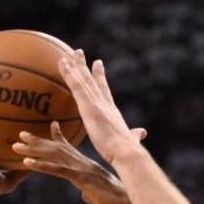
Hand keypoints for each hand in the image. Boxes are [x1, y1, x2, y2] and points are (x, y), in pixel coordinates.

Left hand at [12, 121, 148, 203]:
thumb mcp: (101, 197)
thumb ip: (92, 194)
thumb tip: (86, 196)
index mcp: (90, 166)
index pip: (72, 148)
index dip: (59, 136)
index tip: (51, 125)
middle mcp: (86, 164)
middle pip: (58, 148)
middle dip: (38, 141)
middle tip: (20, 134)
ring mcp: (84, 169)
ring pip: (55, 155)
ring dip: (34, 150)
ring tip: (15, 146)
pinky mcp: (82, 178)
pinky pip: (59, 170)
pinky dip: (41, 165)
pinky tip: (26, 163)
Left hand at [56, 50, 140, 165]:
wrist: (126, 151)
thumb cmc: (127, 151)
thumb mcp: (130, 139)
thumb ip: (134, 135)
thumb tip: (142, 133)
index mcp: (112, 111)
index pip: (104, 89)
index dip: (100, 76)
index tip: (97, 63)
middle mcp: (104, 103)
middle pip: (92, 80)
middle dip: (85, 66)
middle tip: (78, 52)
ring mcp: (96, 103)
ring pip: (83, 80)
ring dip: (74, 65)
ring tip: (66, 54)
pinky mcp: (89, 107)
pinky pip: (76, 86)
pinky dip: (69, 73)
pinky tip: (62, 63)